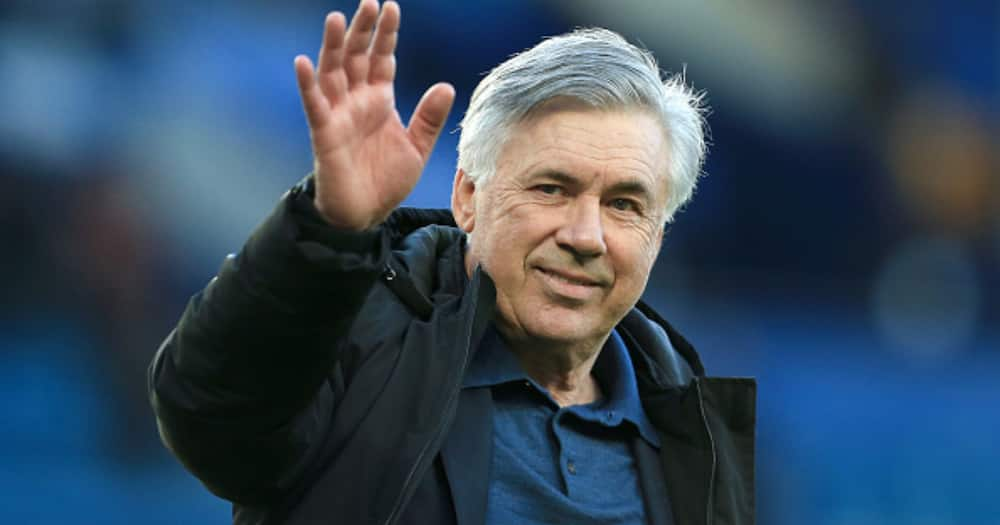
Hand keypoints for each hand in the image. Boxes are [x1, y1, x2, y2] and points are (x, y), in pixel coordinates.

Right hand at [294, 0, 454, 229]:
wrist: (366, 214)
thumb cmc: (386, 180)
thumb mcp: (417, 147)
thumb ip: (429, 118)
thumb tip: (446, 86)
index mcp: (379, 100)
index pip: (382, 59)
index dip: (386, 35)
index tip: (392, 7)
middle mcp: (357, 101)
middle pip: (357, 57)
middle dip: (363, 30)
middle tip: (369, 2)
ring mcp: (338, 114)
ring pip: (333, 72)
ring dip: (333, 46)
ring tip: (336, 18)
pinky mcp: (323, 133)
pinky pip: (314, 105)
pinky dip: (307, 85)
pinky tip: (303, 62)